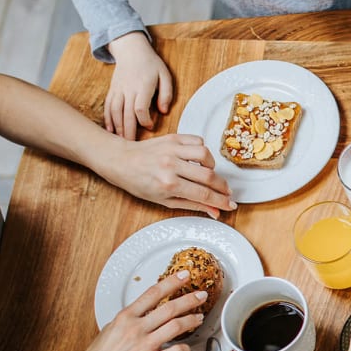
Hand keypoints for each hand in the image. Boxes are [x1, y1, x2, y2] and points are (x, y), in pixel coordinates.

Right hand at [59, 271, 207, 350]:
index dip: (171, 282)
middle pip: (170, 308)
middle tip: (201, 295)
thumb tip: (138, 314)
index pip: (152, 293)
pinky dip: (186, 349)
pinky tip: (187, 348)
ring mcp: (145, 346)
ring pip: (176, 326)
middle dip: (189, 299)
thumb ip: (126, 320)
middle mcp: (136, 329)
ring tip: (198, 318)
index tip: (183, 276)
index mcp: (125, 317)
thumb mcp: (109, 330)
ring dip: (191, 320)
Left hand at [101, 134, 233, 217]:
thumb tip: (215, 211)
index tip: (230, 205)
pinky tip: (199, 159)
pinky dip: (203, 150)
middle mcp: (171, 166)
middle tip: (226, 192)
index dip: (221, 201)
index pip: (203, 194)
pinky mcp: (173, 138)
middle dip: (223, 187)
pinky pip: (197, 141)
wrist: (121, 161)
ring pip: (206, 155)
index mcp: (168, 184)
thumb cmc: (139, 183)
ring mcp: (172, 150)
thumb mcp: (165, 201)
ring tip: (209, 173)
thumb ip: (193, 205)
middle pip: (209, 176)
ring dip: (213, 166)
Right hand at [105, 32, 173, 140]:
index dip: (144, 120)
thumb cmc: (151, 63)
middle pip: (125, 113)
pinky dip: (107, 119)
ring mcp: (118, 90)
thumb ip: (167, 94)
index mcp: (142, 86)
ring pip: (114, 111)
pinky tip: (110, 130)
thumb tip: (164, 111)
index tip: (150, 126)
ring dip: (117, 127)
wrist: (131, 49)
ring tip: (120, 141)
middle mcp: (128, 89)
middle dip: (128, 131)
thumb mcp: (165, 75)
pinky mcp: (112, 90)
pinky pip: (107, 106)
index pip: (140, 108)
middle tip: (132, 147)